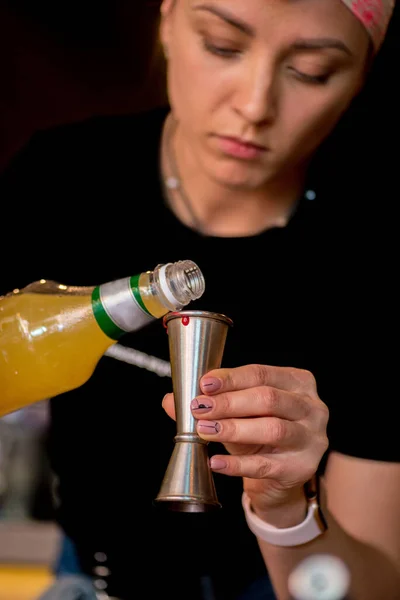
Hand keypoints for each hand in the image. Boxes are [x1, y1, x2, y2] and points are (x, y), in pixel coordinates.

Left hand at [162, 364, 328, 525]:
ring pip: (272, 429)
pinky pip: (265, 465)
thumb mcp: (238, 413)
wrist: (278, 477)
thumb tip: (171, 398)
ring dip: (233, 428)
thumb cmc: (259, 435)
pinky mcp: (301, 468)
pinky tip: (215, 461)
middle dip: (229, 402)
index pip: (262, 374)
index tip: (204, 384)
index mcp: (298, 382)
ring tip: (204, 430)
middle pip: (268, 399)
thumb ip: (210, 402)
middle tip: (199, 408)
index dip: (231, 378)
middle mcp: (312, 407)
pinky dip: (236, 464)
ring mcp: (311, 439)